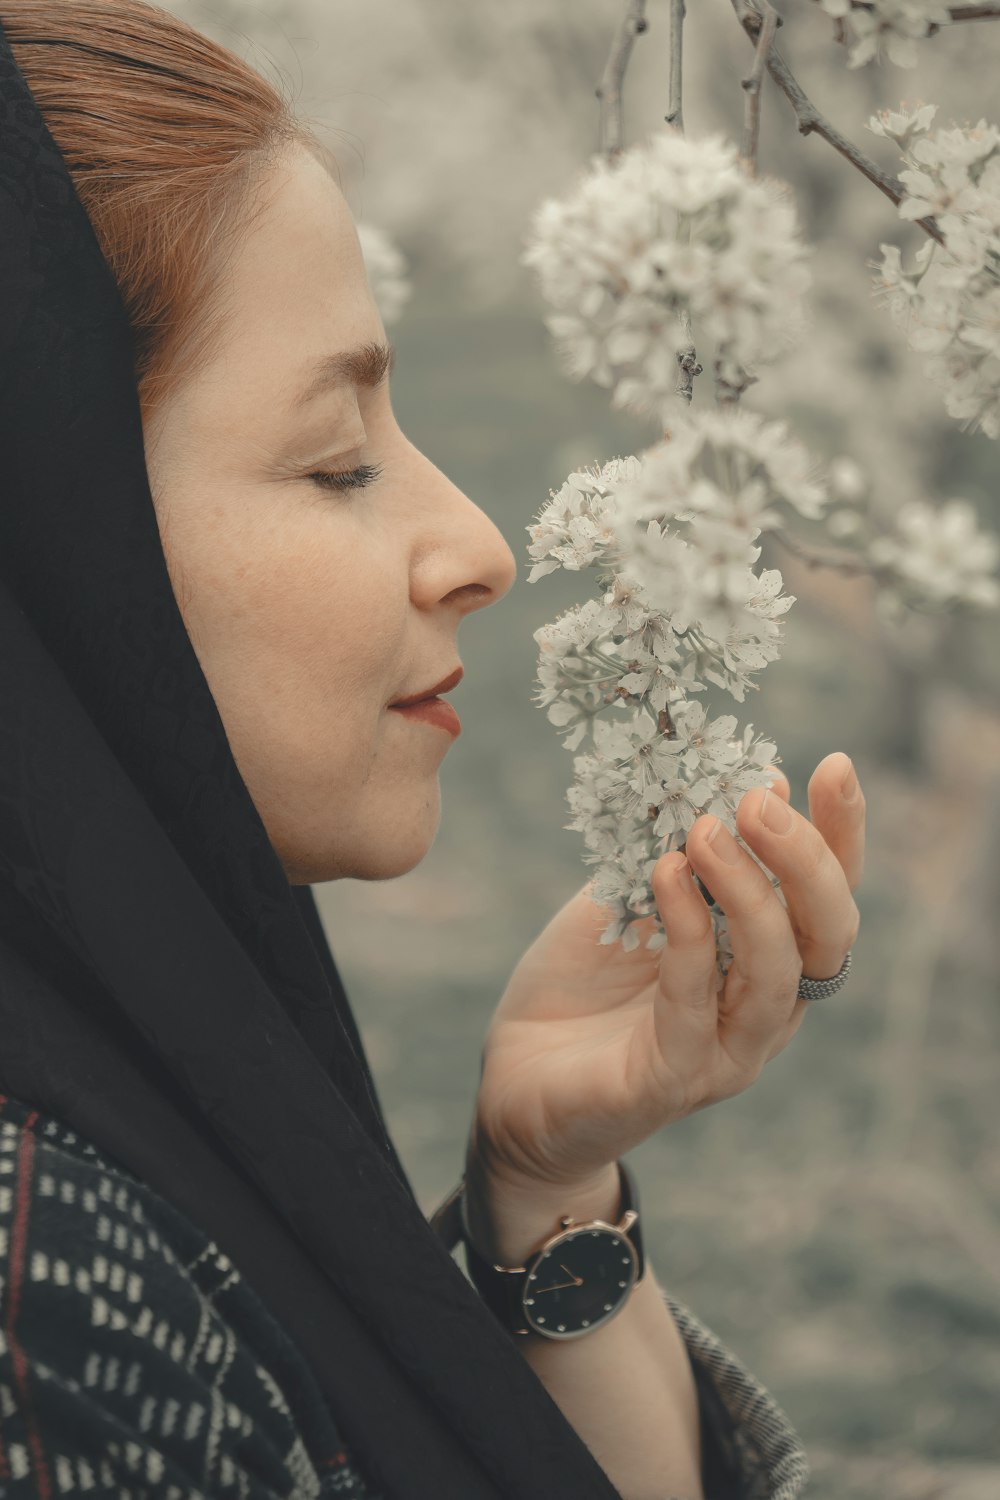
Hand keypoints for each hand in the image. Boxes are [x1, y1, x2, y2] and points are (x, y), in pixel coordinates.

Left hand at [467, 750, 863, 1196]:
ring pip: (775, 973)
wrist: (517, 1075)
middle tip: (757, 802)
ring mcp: (724, 1053)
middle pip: (827, 936)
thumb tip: (751, 778)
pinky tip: (666, 878)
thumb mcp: (631, 896)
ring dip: (749, 893)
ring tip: (705, 832)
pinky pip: (695, 1007)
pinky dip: (688, 936)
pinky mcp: (671, 1081)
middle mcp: (765, 1011)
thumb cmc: (583, 983)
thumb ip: (686, 852)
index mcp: (764, 960)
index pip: (827, 896)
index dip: (841, 833)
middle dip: (805, 860)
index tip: (833, 765)